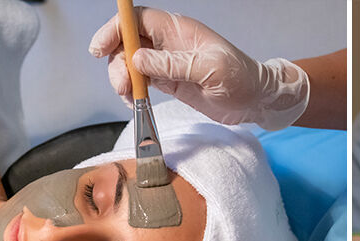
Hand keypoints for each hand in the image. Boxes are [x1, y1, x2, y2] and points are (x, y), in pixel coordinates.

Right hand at [90, 8, 308, 130]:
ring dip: (123, 78)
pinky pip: (141, 81)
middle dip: (117, 62)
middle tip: (123, 85)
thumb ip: (174, 64)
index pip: (138, 20)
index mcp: (179, 30)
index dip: (116, 29)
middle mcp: (169, 43)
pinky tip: (135, 102)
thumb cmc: (241, 79)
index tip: (102, 48)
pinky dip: (132, 91)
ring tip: (131, 97)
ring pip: (131, 63)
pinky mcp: (169, 82)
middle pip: (128, 42)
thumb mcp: (211, 69)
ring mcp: (167, 63)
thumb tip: (138, 60)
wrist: (256, 100)